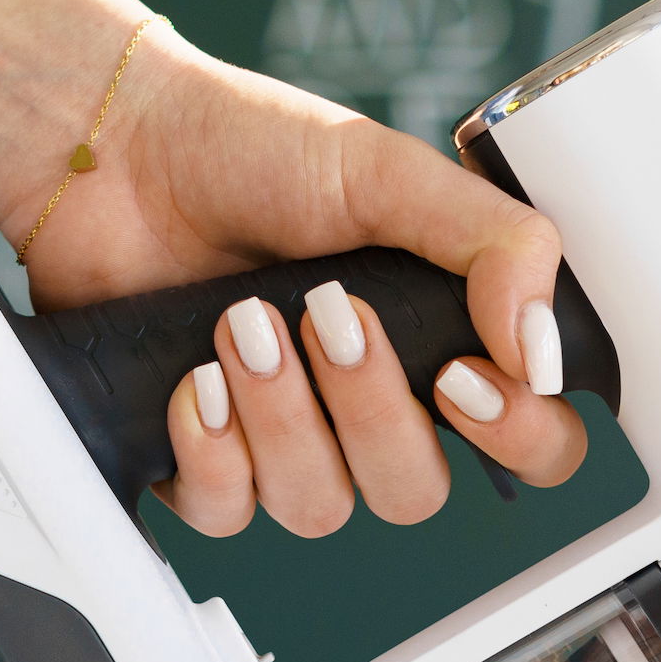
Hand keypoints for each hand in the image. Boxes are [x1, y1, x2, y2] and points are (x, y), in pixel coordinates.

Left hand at [34, 31, 585, 534]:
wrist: (117, 148)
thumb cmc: (249, 148)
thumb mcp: (391, 173)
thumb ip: (496, 246)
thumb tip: (543, 351)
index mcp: (438, 341)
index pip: (530, 444)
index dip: (517, 439)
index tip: (464, 376)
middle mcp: (369, 404)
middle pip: (417, 492)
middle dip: (369, 410)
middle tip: (326, 314)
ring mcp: (283, 438)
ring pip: (320, 507)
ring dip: (281, 416)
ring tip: (240, 321)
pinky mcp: (198, 457)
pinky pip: (227, 514)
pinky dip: (213, 449)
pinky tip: (195, 379)